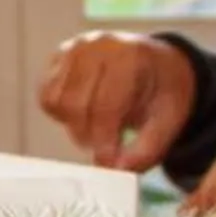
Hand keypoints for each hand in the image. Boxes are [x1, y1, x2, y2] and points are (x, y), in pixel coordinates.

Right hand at [36, 31, 197, 172]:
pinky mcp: (57, 57)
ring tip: (97, 127)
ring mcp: (73, 49)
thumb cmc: (163, 90)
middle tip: (104, 148)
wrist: (158, 62)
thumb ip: (146, 148)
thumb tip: (118, 169)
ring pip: (56, 101)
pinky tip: (83, 114)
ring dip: (73, 125)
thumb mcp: (169, 120)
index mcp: (130, 57)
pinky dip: (61, 114)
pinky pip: (46, 96)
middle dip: (88, 135)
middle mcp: (97, 47)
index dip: (104, 140)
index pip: (105, 105)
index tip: (108, 162)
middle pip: (75, 104)